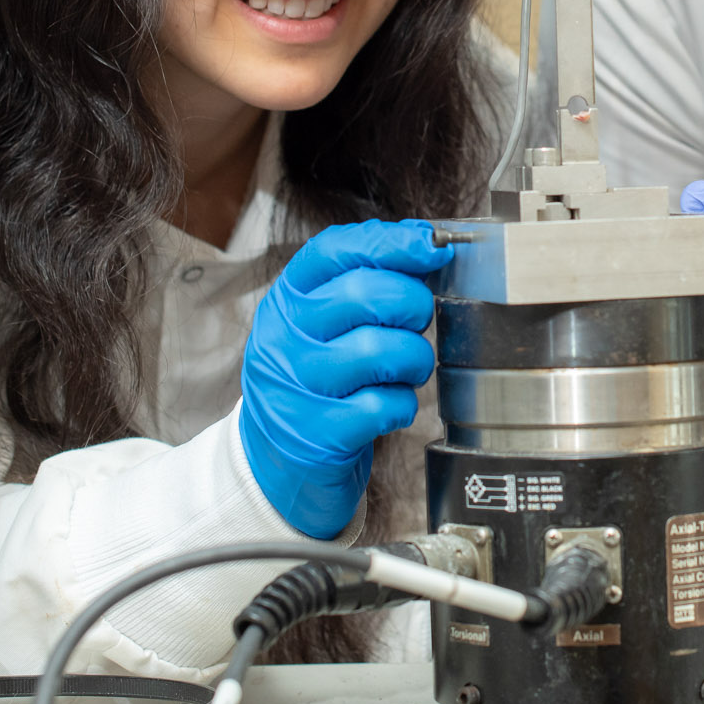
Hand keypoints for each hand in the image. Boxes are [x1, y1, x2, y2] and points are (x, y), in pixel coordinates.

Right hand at [239, 219, 451, 538]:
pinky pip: (384, 405)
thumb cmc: (313, 381)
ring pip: (381, 349)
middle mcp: (283, 338)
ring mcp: (297, 387)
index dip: (390, 242)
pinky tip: (390, 407)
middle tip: (417, 321)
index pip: (334, 251)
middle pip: (365, 293)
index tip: (432, 246)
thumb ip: (363, 280)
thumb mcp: (320, 323)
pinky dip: (402, 405)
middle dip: (413, 304)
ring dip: (414, 358)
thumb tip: (425, 241)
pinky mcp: (317, 435)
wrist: (271, 462)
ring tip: (407, 368)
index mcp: (285, 301)